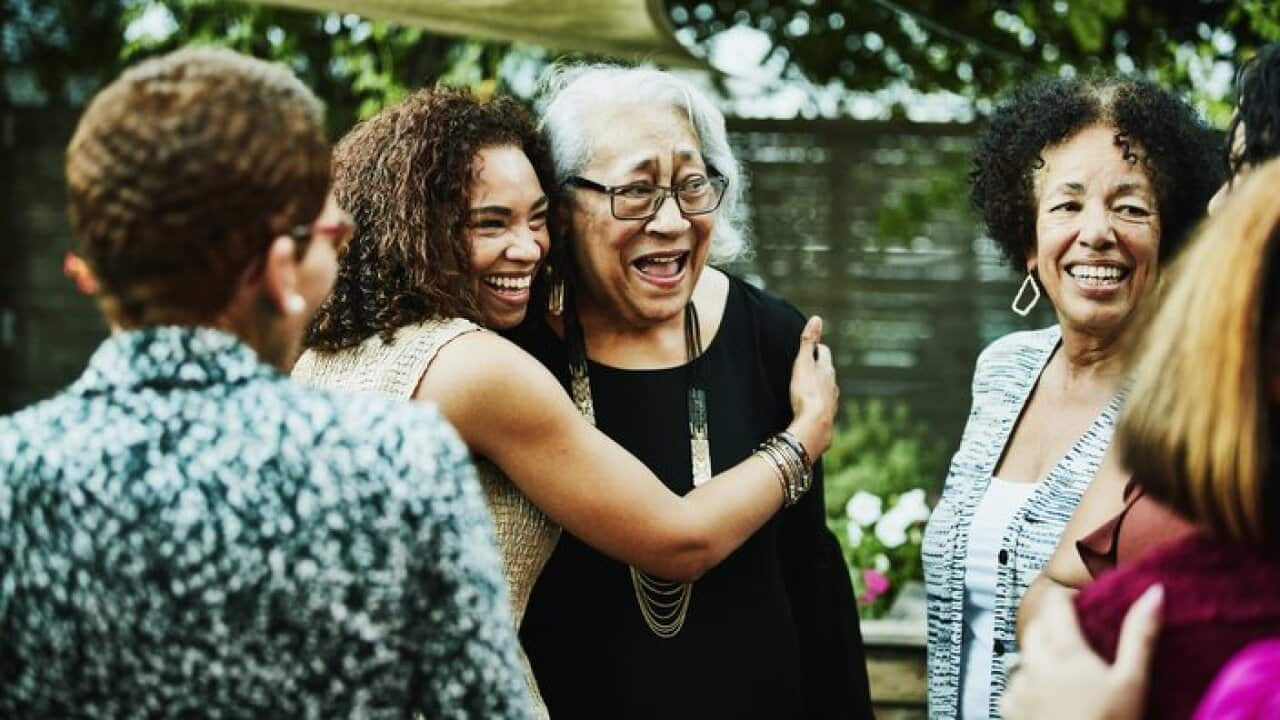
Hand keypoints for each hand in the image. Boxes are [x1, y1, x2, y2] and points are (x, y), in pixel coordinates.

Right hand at [787, 316, 837, 457]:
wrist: (814, 425)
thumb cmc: (807, 393)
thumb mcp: (803, 364)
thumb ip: (808, 342)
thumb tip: (817, 319)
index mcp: (826, 370)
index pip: (824, 352)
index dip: (817, 348)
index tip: (811, 346)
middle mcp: (833, 385)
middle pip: (827, 371)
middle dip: (819, 366)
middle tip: (809, 365)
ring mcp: (832, 401)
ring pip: (828, 389)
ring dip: (820, 386)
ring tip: (810, 387)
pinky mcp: (828, 417)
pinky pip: (824, 406)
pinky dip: (819, 403)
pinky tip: (812, 408)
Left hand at [1002, 584, 1162, 719]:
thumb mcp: (1132, 682)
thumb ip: (1140, 635)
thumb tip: (1154, 592)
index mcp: (1063, 652)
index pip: (1055, 605)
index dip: (1066, 597)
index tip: (1081, 601)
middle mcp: (1034, 665)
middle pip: (1035, 628)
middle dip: (1052, 624)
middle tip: (1076, 634)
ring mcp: (1018, 689)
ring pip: (1023, 658)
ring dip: (1039, 657)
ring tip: (1064, 670)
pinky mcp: (1011, 712)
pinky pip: (1014, 688)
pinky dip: (1028, 686)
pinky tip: (1047, 698)